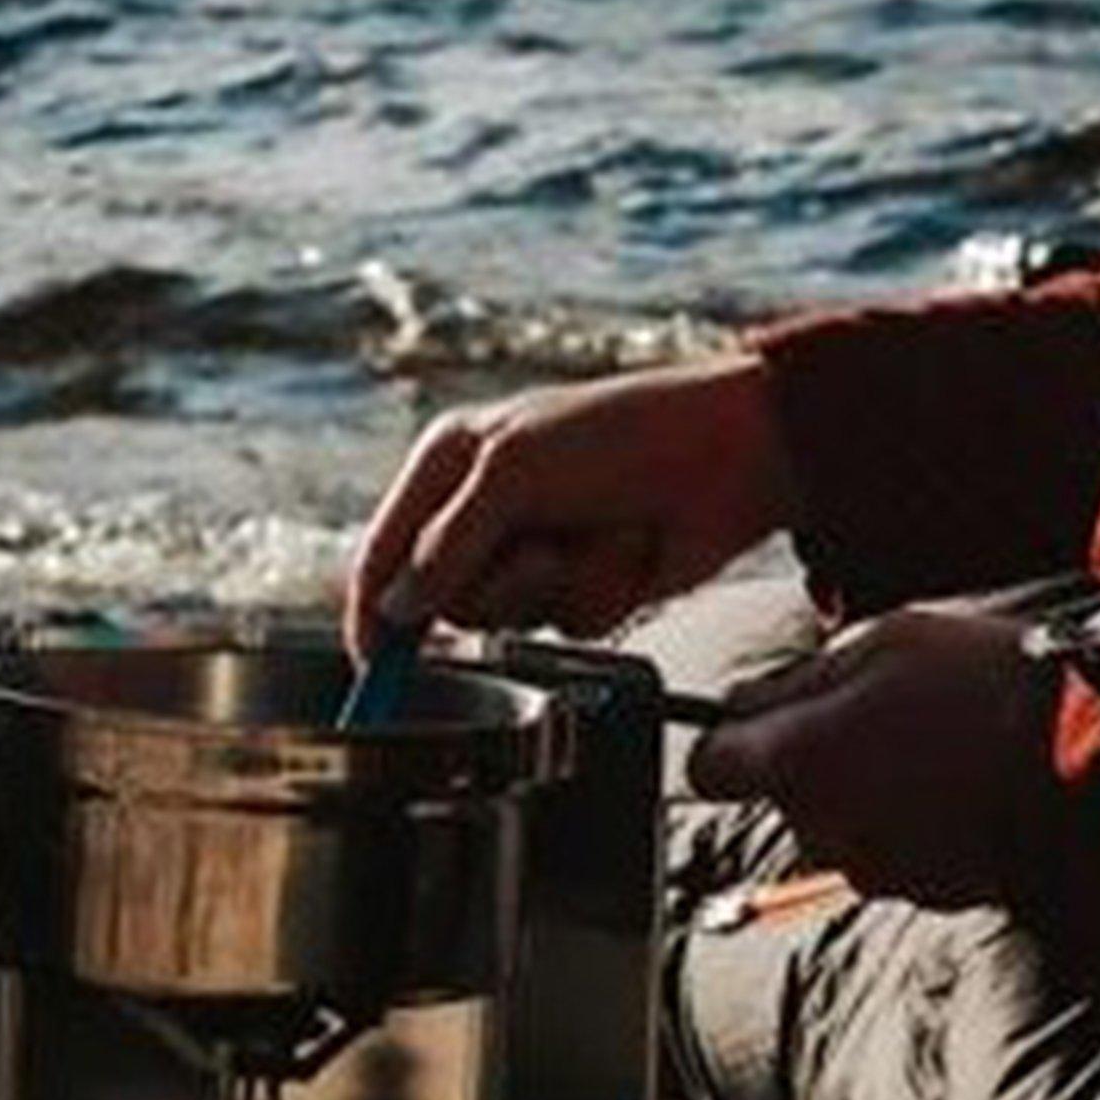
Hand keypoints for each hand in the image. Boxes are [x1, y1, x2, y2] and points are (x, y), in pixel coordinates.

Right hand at [341, 352, 794, 659]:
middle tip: (543, 545)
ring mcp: (532, 551)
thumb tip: (395, 613)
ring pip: (504, 620)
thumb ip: (447, 544)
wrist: (726, 453)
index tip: (375, 664)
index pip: (384, 549)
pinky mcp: (581, 586)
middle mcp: (481, 508)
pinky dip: (598, 592)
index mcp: (449, 460)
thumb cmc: (617, 435)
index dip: (373, 610)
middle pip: (442, 601)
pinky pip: (563, 627)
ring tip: (592, 535)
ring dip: (555, 584)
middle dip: (497, 583)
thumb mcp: (515, 471)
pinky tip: (625, 550)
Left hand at [684, 602, 1060, 912]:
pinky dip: (912, 819)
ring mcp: (873, 868)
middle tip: (880, 707)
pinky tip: (959, 781)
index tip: (761, 716)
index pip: (710, 767)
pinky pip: (893, 847)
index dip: (729, 739)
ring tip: (934, 740)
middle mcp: (821, 828)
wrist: (1082, 771)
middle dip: (814, 755)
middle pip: (783, 792)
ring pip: (840, 820)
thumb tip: (738, 706)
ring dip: (867, 786)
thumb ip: (798, 680)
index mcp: (796, 762)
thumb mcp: (883, 644)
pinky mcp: (923, 892)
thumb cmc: (980, 690)